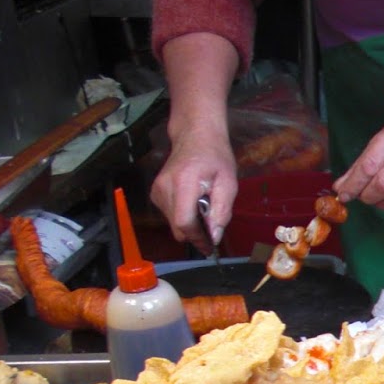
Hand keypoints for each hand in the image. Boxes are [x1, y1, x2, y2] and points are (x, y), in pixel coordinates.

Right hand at [151, 129, 237, 254]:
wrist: (195, 136)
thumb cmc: (215, 157)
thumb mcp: (228, 184)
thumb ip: (221, 211)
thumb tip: (214, 237)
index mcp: (184, 183)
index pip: (184, 222)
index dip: (197, 239)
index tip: (210, 247)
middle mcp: (164, 188)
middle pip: (177, 227)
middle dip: (196, 234)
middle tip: (212, 228)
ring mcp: (156, 190)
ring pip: (173, 224)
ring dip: (190, 223)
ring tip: (204, 206)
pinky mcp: (154, 193)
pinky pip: (170, 215)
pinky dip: (183, 215)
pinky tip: (193, 202)